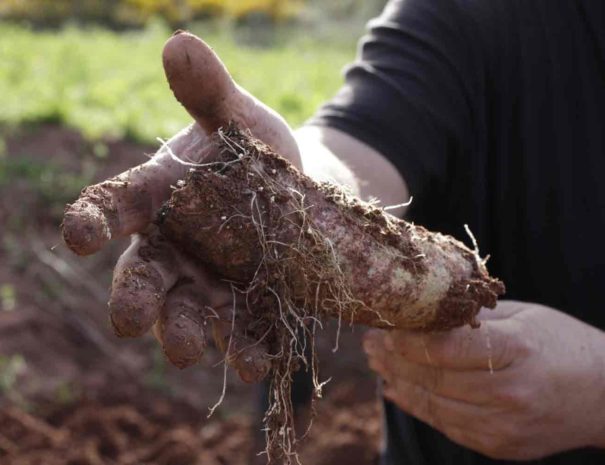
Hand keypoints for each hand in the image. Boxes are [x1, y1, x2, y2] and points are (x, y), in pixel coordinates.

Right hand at [62, 31, 299, 380]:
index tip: (79, 235)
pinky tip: (259, 361)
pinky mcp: (246, 306)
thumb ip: (209, 93)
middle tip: (130, 320)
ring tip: (193, 351)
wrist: (300, 194)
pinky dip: (247, 349)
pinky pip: (241, 332)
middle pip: (143, 277)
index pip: (114, 207)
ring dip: (187, 334)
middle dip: (135, 299)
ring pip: (186, 314)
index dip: (93, 220)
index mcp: (159, 198)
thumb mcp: (239, 120)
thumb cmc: (257, 153)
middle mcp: (173, 248)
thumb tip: (179, 43)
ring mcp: (208, 283)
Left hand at [363, 300, 604, 458]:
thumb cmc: (562, 344)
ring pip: (434, 404)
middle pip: (433, 377)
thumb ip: (474, 319)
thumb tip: (423, 315)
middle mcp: (510, 392)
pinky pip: (447, 425)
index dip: (407, 337)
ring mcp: (505, 426)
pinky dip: (417, 406)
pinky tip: (397, 390)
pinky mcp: (500, 446)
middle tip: (369, 343)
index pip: (445, 346)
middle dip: (393, 359)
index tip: (384, 325)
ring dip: (398, 382)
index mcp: (518, 349)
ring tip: (377, 364)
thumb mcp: (523, 316)